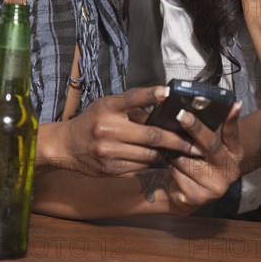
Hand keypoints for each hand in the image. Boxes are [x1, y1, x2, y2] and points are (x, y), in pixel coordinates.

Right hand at [47, 86, 200, 176]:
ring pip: (149, 154)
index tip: (168, 92)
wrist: (66, 146)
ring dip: (166, 153)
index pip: (132, 98)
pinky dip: (152, 162)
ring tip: (182, 151)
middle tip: (195, 143)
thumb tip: (162, 105)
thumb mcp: (107, 106)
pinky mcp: (111, 169)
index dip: (151, 94)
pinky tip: (161, 159)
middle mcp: (108, 129)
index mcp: (108, 108)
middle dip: (176, 140)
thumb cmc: (92, 121)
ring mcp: (109, 152)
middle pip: (151, 135)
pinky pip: (140, 166)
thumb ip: (131, 106)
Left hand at [165, 101, 242, 214]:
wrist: (182, 194)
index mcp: (235, 154)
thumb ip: (209, 130)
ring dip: (175, 150)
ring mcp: (216, 187)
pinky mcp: (199, 197)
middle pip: (211, 145)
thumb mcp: (205, 147)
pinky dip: (169, 164)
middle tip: (182, 115)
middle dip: (195, 128)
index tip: (232, 104)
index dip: (232, 118)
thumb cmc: (195, 162)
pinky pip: (178, 173)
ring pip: (189, 159)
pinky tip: (167, 161)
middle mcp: (230, 171)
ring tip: (167, 144)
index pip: (233, 133)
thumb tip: (202, 104)